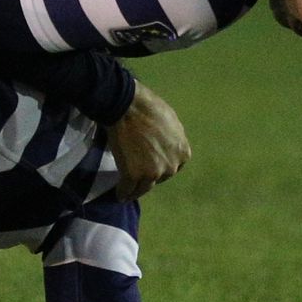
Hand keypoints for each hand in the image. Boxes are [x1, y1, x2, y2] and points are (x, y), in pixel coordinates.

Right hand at [106, 80, 189, 201]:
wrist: (128, 107)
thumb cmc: (149, 107)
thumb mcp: (172, 122)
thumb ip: (173, 139)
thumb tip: (166, 146)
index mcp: (183, 153)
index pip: (173, 167)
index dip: (161, 167)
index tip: (151, 168)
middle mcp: (171, 166)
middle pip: (160, 178)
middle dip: (150, 178)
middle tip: (138, 177)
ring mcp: (152, 173)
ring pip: (143, 188)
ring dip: (135, 192)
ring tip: (127, 194)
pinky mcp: (132, 175)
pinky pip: (126, 189)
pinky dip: (122, 193)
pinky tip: (118, 195)